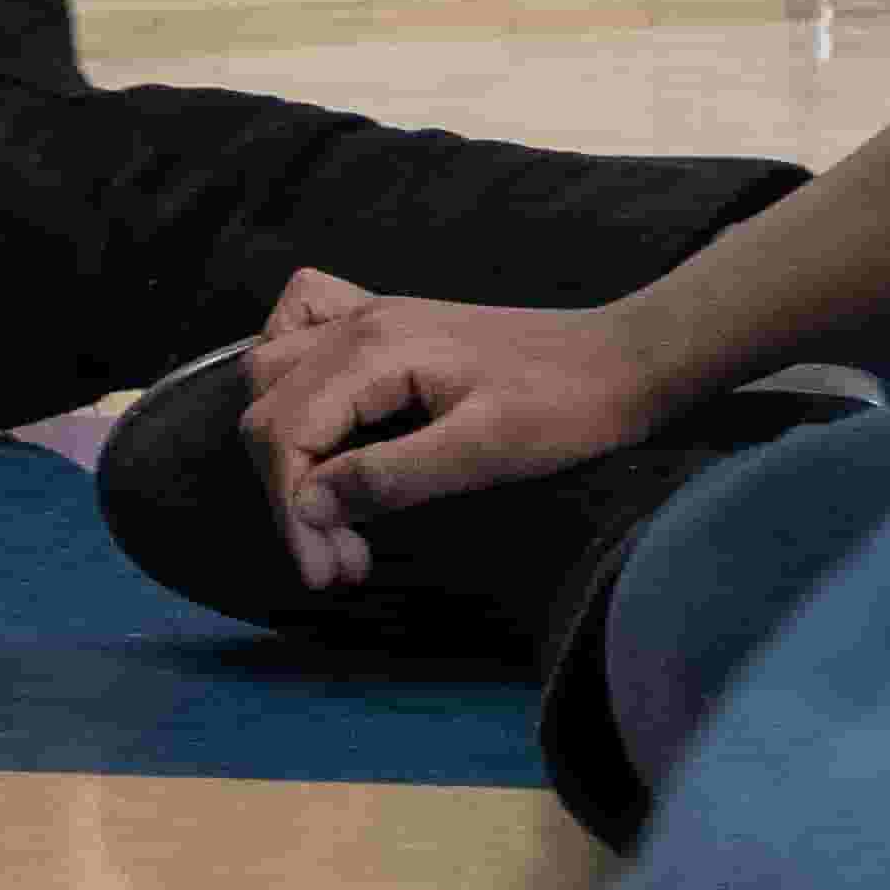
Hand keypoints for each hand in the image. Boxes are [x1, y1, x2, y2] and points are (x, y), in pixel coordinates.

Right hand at [234, 271, 685, 591]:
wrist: (621, 362)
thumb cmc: (564, 407)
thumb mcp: (483, 452)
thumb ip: (390, 475)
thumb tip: (308, 504)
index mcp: (376, 349)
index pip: (285, 433)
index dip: (292, 512)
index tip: (328, 572)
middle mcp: (360, 324)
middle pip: (268, 408)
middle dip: (291, 494)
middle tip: (345, 560)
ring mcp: (372, 318)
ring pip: (273, 372)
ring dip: (287, 447)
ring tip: (336, 510)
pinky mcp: (391, 328)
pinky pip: (305, 328)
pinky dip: (293, 377)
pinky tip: (323, 420)